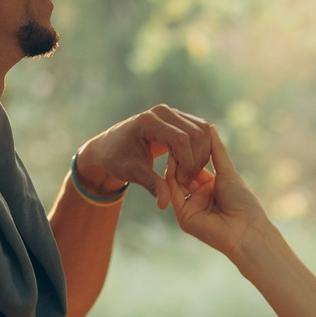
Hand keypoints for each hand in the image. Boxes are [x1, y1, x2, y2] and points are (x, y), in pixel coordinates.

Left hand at [74, 105, 216, 211]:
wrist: (111, 147)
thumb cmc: (118, 159)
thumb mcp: (132, 173)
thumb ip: (152, 185)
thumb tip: (165, 204)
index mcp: (148, 122)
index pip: (181, 140)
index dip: (186, 163)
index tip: (181, 182)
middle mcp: (163, 112)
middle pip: (197, 134)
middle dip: (196, 161)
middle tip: (185, 180)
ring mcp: (173, 113)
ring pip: (204, 131)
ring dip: (201, 155)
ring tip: (187, 173)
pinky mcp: (180, 118)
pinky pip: (201, 131)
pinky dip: (201, 150)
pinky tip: (189, 165)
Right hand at [164, 128, 270, 260]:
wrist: (246, 229)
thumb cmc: (242, 201)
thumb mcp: (227, 171)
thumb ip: (216, 150)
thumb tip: (210, 127)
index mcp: (211, 187)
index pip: (194, 166)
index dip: (189, 151)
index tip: (183, 134)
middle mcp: (198, 197)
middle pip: (183, 173)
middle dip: (179, 157)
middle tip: (172, 139)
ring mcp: (190, 207)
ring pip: (175, 183)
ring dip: (173, 166)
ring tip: (171, 147)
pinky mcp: (183, 216)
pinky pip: (173, 194)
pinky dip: (171, 179)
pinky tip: (172, 163)